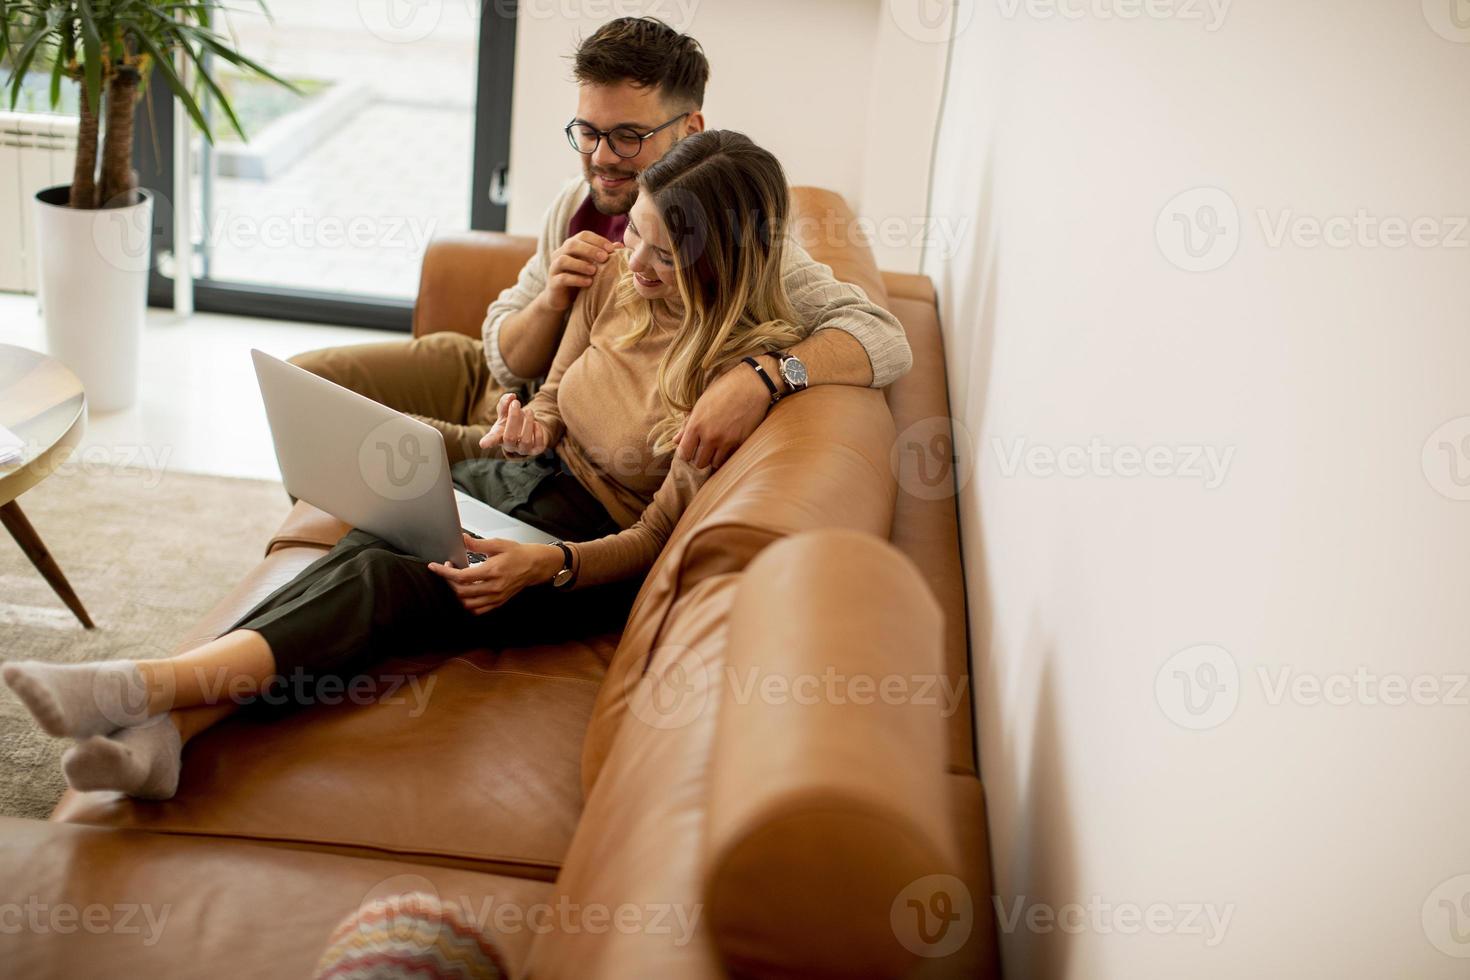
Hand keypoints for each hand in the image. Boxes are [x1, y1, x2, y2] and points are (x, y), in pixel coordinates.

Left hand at [428, 536, 562, 613]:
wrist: (535, 565)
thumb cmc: (519, 554)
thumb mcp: (498, 544)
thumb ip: (477, 543)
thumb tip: (462, 539)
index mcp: (493, 571)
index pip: (462, 576)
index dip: (444, 573)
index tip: (435, 567)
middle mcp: (494, 587)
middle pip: (462, 592)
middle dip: (449, 581)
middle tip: (448, 569)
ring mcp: (496, 597)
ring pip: (468, 603)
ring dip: (457, 594)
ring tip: (456, 581)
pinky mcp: (498, 602)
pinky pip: (478, 610)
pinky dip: (467, 604)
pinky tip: (466, 593)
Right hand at [480, 393, 548, 454]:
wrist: (528, 430)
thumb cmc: (512, 421)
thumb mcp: (505, 412)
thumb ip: (505, 403)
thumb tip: (511, 396)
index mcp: (499, 436)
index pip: (492, 440)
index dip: (488, 441)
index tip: (483, 444)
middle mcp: (510, 445)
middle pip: (509, 437)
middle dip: (513, 418)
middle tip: (516, 403)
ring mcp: (523, 449)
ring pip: (525, 441)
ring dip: (528, 423)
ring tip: (529, 410)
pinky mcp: (536, 450)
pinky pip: (539, 444)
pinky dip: (538, 432)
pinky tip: (536, 423)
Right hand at [543, 231, 622, 311]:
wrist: (563, 299)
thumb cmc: (580, 279)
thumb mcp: (593, 266)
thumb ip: (603, 255)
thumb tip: (620, 245)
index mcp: (570, 246)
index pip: (583, 235)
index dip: (597, 240)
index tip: (611, 249)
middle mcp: (560, 254)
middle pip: (572, 244)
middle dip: (589, 250)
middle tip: (604, 257)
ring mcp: (554, 268)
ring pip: (563, 260)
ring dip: (581, 264)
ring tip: (594, 271)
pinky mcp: (553, 283)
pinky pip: (562, 278)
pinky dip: (576, 279)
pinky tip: (589, 282)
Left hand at [675, 357, 773, 468]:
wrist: (751, 385)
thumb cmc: (723, 390)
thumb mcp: (701, 404)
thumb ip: (687, 425)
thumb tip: (676, 440)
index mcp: (696, 424)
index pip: (684, 453)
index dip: (686, 453)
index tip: (690, 449)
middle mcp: (710, 436)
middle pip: (699, 463)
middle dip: (699, 458)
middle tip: (703, 450)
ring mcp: (726, 441)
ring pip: (715, 464)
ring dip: (714, 458)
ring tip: (716, 449)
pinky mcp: (741, 442)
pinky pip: (730, 458)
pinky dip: (727, 455)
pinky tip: (727, 445)